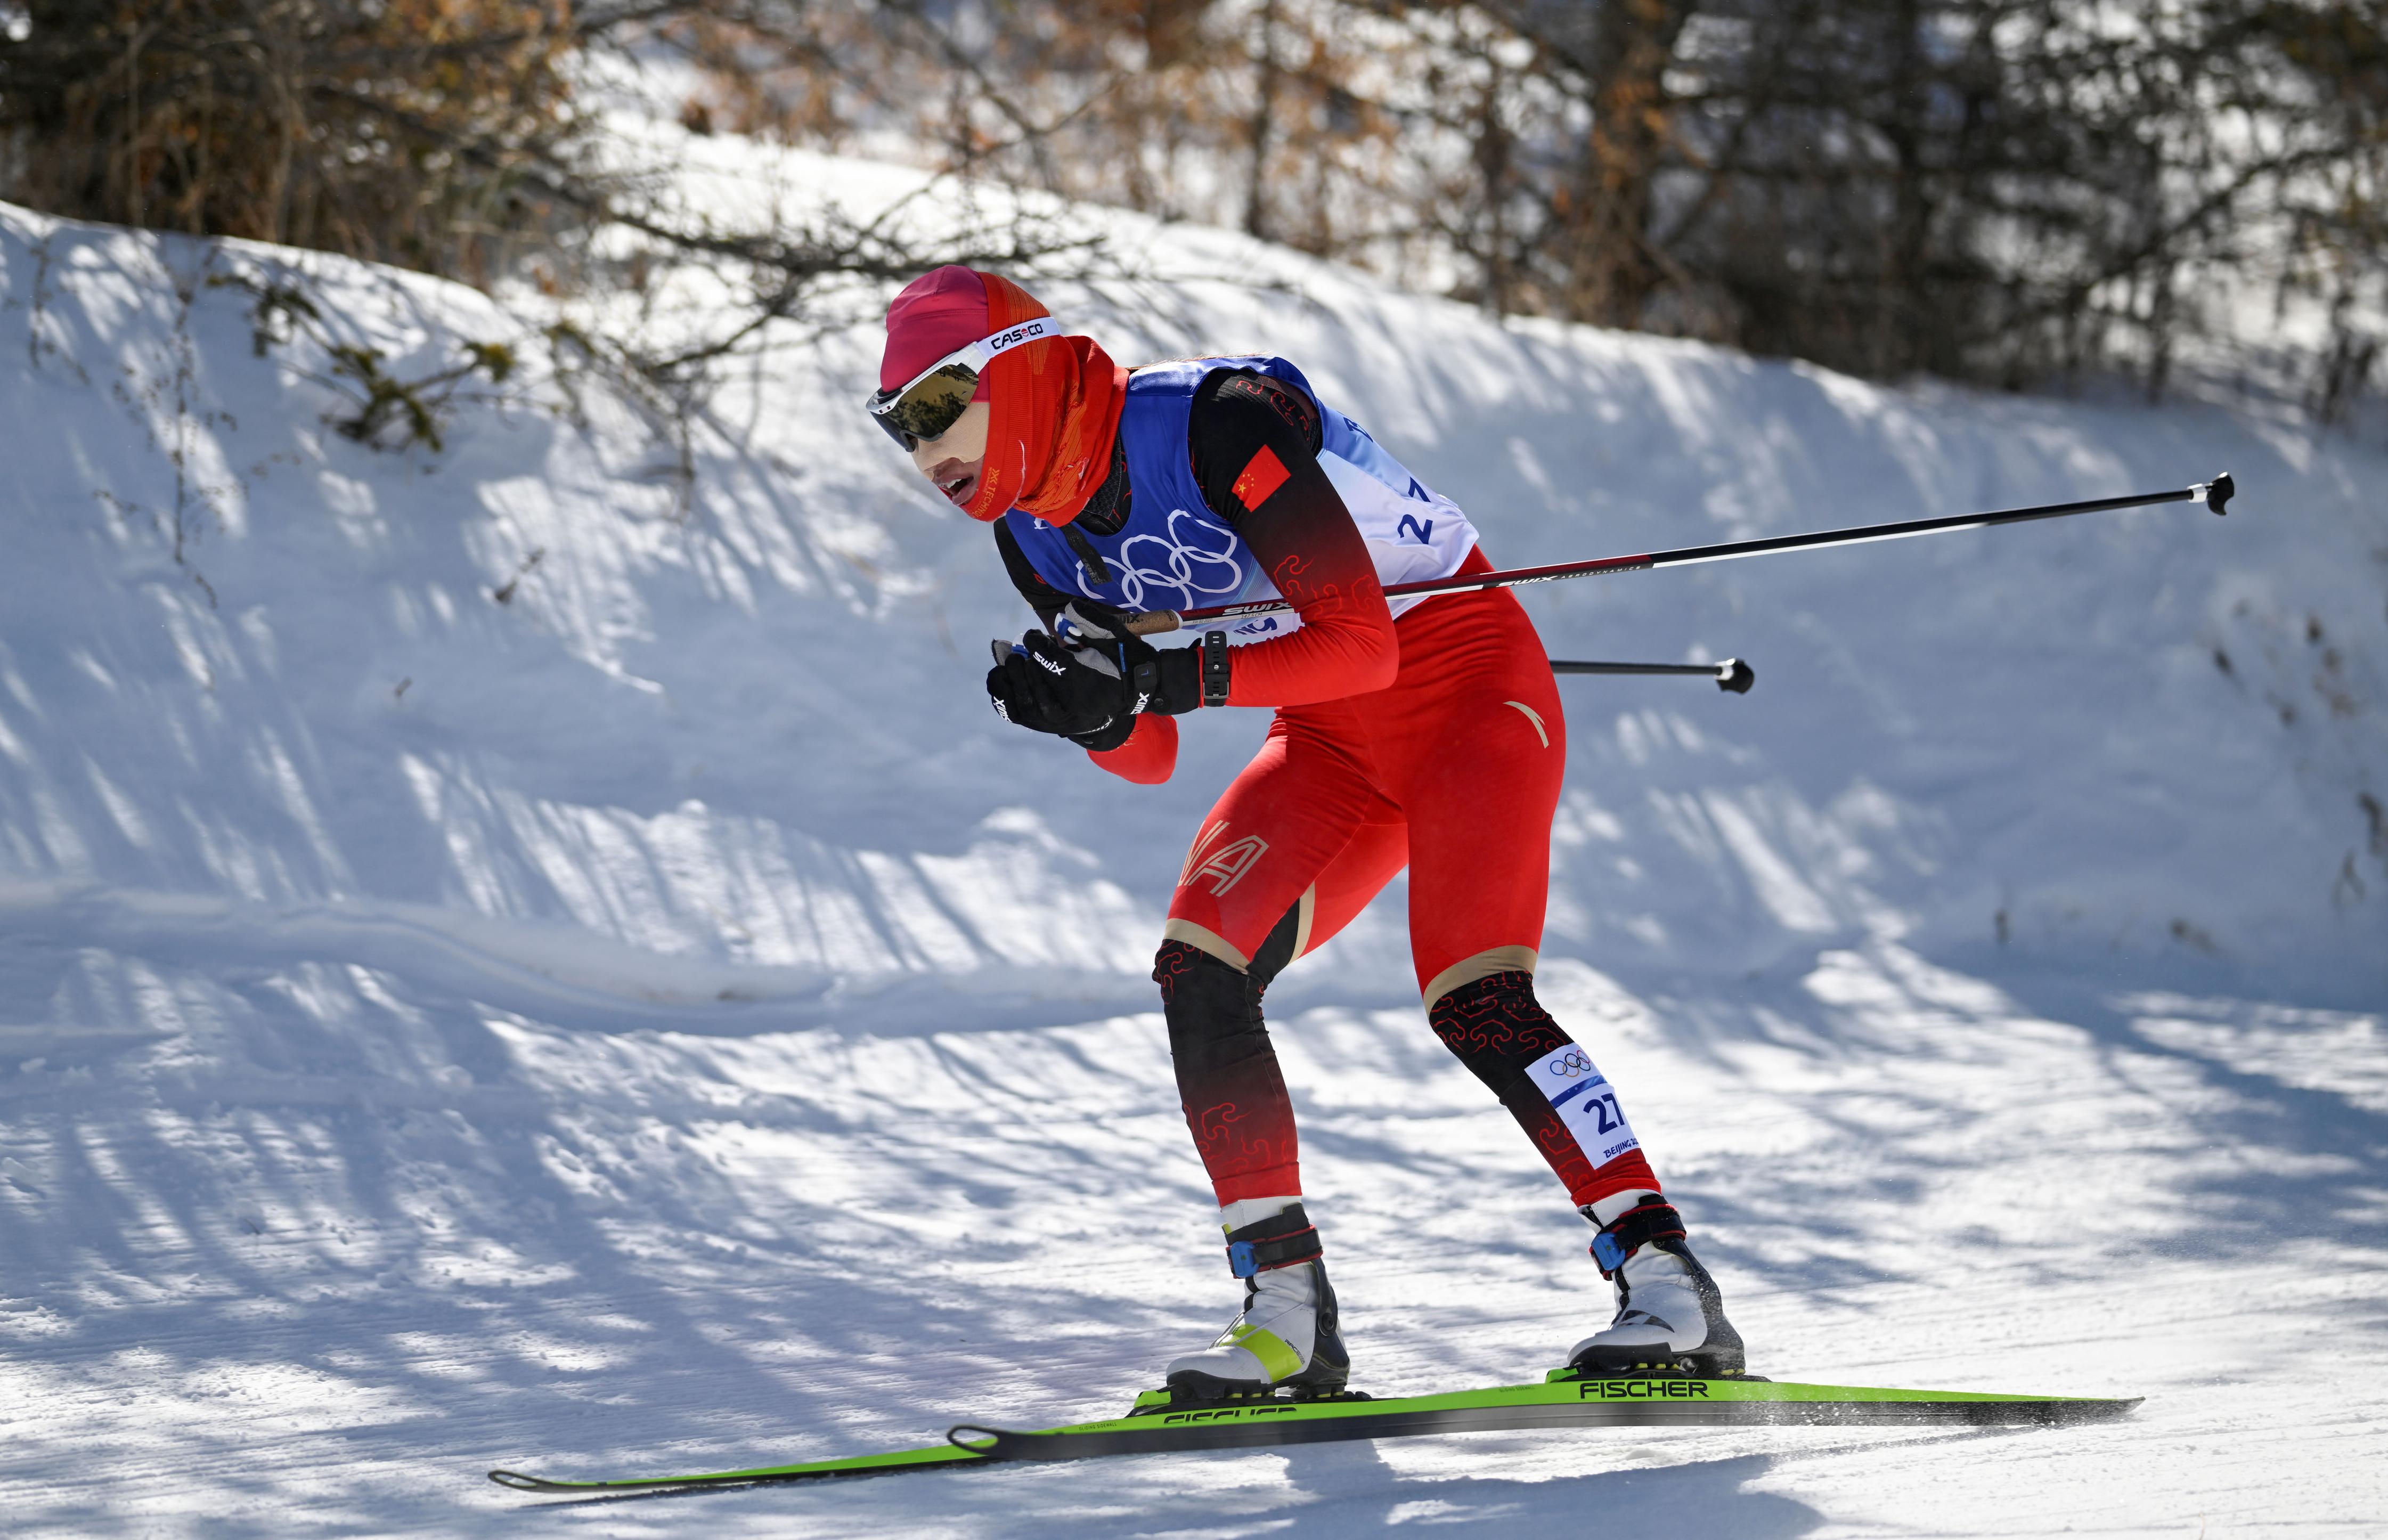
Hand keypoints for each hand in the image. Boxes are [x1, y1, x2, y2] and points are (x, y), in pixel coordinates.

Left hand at [986, 623, 1197, 749]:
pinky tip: (1000, 682)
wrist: (1139, 691)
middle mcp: (1070, 701)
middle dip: (1022, 661)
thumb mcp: (1113, 634)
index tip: (1033, 636)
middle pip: (1033, 678)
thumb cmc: (1126, 658)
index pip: (1047, 658)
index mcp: (1083, 678)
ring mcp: (1062, 717)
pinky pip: (1022, 715)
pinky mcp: (1056, 724)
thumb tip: (1065, 610)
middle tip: (1018, 650)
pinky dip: (1006, 699)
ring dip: (1010, 679)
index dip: (1035, 643)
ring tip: (1007, 663)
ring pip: (1024, 700)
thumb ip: (1088, 620)